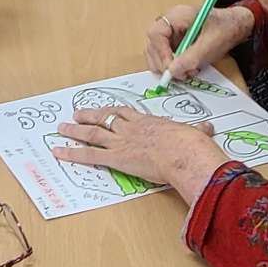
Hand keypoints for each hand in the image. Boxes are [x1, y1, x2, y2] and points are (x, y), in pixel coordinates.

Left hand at [53, 108, 229, 198]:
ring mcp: (122, 142)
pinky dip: (72, 153)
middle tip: (76, 114)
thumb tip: (208, 129)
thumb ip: (199, 132)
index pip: (126, 113)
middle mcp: (132, 129)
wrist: (185, 153)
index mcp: (149, 123)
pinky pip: (89, 155)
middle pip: (106, 119)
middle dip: (90, 116)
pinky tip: (59, 151)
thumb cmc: (192, 146)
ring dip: (76, 131)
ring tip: (63, 128)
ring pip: (94, 133)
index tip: (105, 109)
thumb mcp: (196, 134)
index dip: (113, 111)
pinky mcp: (117, 158)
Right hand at [145, 5, 254, 80]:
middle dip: (163, 62)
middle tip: (177, 75)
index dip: (161, 52)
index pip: (156, 33)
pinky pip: (166, 54)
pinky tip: (186, 69)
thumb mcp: (210, 45)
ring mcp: (172, 31)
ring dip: (167, 65)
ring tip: (185, 72)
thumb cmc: (225, 29)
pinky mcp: (176, 40)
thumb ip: (191, 58)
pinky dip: (173, 65)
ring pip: (157, 50)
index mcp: (177, 15)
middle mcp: (170, 21)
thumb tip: (172, 71)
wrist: (237, 25)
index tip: (170, 68)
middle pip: (153, 43)